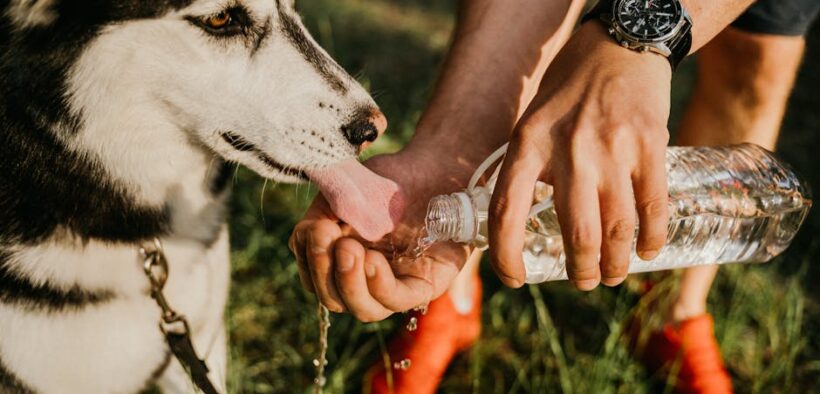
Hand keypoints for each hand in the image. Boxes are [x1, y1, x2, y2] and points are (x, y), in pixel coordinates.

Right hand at [289, 145, 475, 321]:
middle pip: (334, 299)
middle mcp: (366, 278)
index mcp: (342, 259)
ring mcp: (395, 284)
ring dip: (349, 283)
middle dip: (324, 271)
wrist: (435, 168)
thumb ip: (322, 212)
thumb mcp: (347, 190)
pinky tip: (372, 261)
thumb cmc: (389, 180)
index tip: (314, 228)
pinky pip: (398, 301)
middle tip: (327, 236)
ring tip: (350, 250)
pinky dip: (379, 285)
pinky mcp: (424, 284)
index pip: (315, 278)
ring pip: (364, 309)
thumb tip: (306, 235)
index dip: (309, 260)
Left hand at [488, 22, 670, 289]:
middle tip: (582, 281)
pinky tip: (647, 251)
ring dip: (615, 265)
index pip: (507, 212)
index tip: (513, 278)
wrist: (619, 45)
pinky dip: (651, 239)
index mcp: (528, 144)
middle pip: (577, 234)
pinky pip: (653, 207)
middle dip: (580, 272)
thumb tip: (521, 224)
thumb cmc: (568, 89)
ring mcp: (612, 149)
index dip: (506, 255)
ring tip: (611, 275)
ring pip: (617, 229)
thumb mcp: (530, 122)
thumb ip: (527, 169)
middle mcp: (568, 150)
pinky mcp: (650, 145)